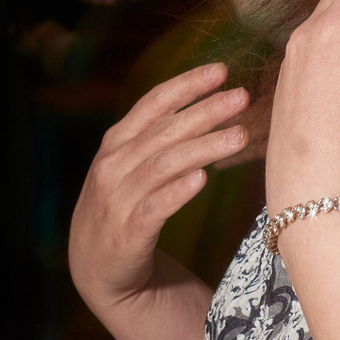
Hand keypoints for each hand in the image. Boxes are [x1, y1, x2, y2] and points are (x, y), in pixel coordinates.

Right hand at [69, 63, 248, 311]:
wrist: (97, 269)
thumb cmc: (124, 209)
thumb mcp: (130, 167)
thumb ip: (158, 139)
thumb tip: (206, 107)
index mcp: (116, 143)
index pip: (153, 104)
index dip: (186, 85)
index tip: (221, 70)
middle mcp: (113, 165)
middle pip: (164, 131)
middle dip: (205, 111)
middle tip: (242, 97)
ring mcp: (118, 199)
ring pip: (164, 165)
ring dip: (203, 147)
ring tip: (240, 136)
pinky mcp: (127, 233)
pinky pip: (155, 207)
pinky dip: (177, 191)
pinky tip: (202, 178)